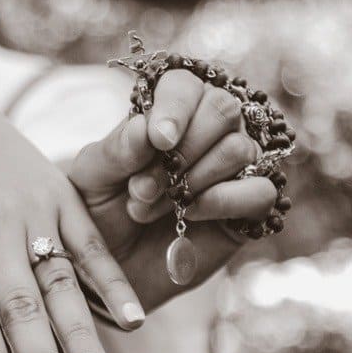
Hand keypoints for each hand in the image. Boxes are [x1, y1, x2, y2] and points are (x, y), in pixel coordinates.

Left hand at [69, 69, 277, 310]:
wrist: (111, 267)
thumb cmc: (99, 211)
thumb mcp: (91, 179)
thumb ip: (115, 151)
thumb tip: (146, 128)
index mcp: (165, 112)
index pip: (185, 85)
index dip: (175, 107)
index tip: (158, 140)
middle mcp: (206, 130)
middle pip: (222, 108)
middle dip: (183, 150)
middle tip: (143, 188)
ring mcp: (232, 166)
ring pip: (238, 149)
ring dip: (192, 181)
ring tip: (150, 207)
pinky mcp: (249, 206)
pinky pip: (260, 190)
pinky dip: (224, 201)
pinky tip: (192, 214)